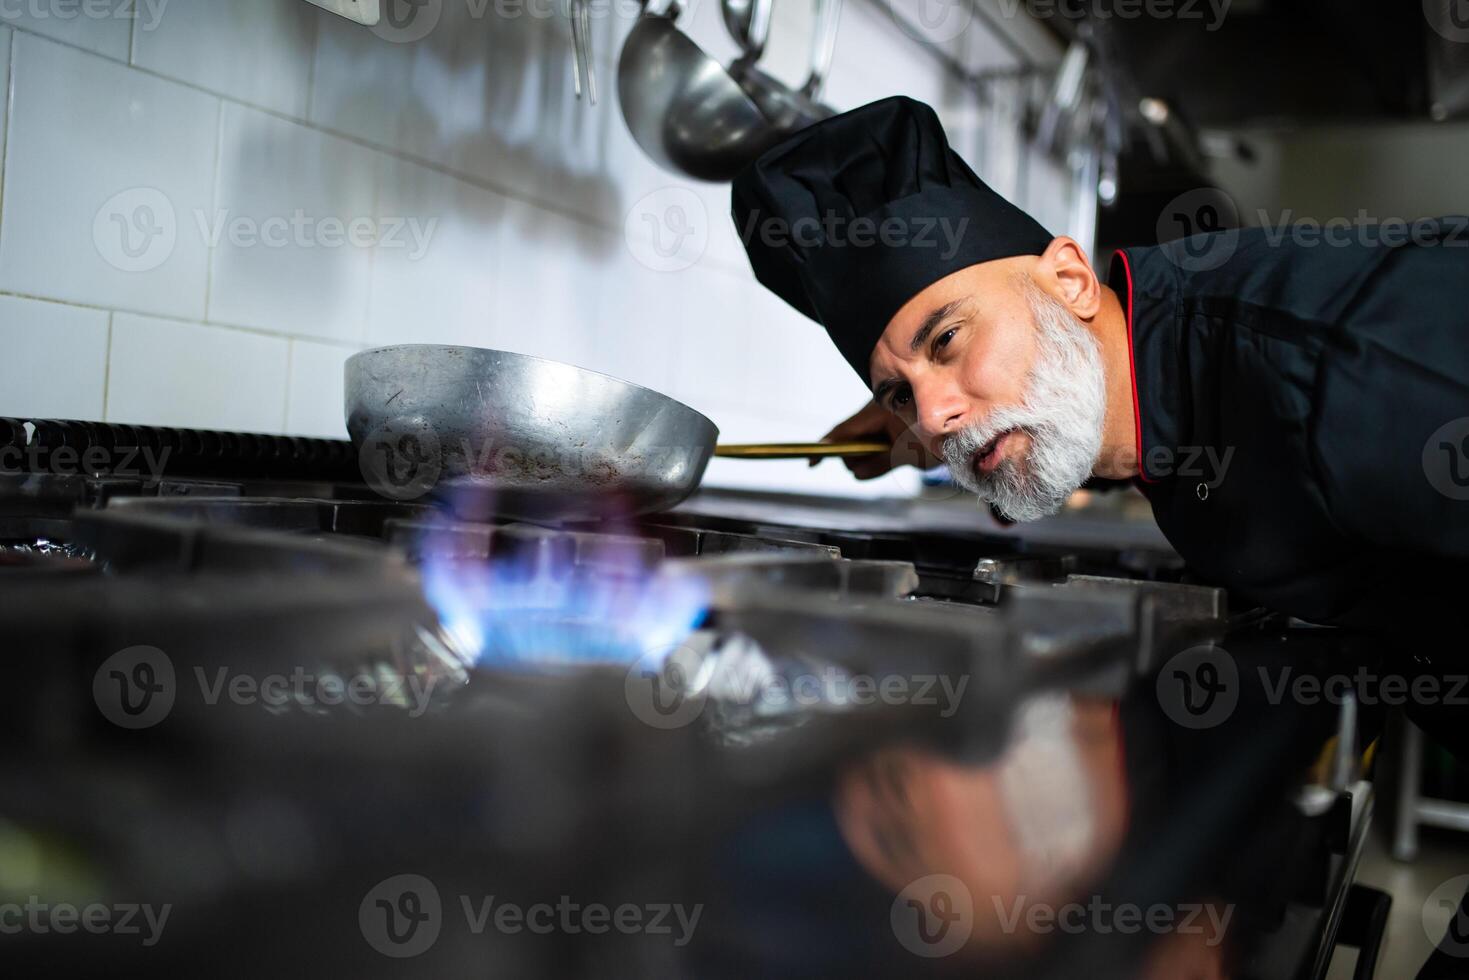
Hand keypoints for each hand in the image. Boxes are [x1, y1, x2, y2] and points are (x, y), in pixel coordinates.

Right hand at [811, 400, 937, 479]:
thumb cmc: (939, 436)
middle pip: (849, 439)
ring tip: (897, 458)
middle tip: (875, 469)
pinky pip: (874, 438)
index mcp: (877, 412)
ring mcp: (881, 416)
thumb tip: (856, 473)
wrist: (965, 426)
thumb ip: (879, 463)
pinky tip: (895, 454)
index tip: (812, 461)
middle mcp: (875, 411)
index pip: (842, 432)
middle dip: (856, 458)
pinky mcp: (888, 421)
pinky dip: (879, 451)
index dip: (825, 447)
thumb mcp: (909, 455)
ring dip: (872, 455)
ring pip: (862, 441)